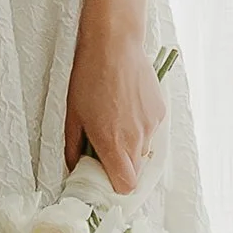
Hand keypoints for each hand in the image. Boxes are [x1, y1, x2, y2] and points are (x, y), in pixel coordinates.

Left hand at [63, 15, 166, 191]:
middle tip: (106, 148)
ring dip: (131, 146)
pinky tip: (128, 108)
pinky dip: (140, 128)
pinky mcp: (159, 112)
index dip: (115, 186)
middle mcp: (135, 139)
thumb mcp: (73, 116)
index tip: (104, 177)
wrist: (114, 45)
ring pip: (143, 151)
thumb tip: (75, 168)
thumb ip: (74, 149)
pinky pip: (150, 132)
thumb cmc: (89, 78)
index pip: (125, 186)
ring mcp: (151, 126)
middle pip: (135, 172)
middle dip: (121, 167)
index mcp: (112, 143)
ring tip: (116, 120)